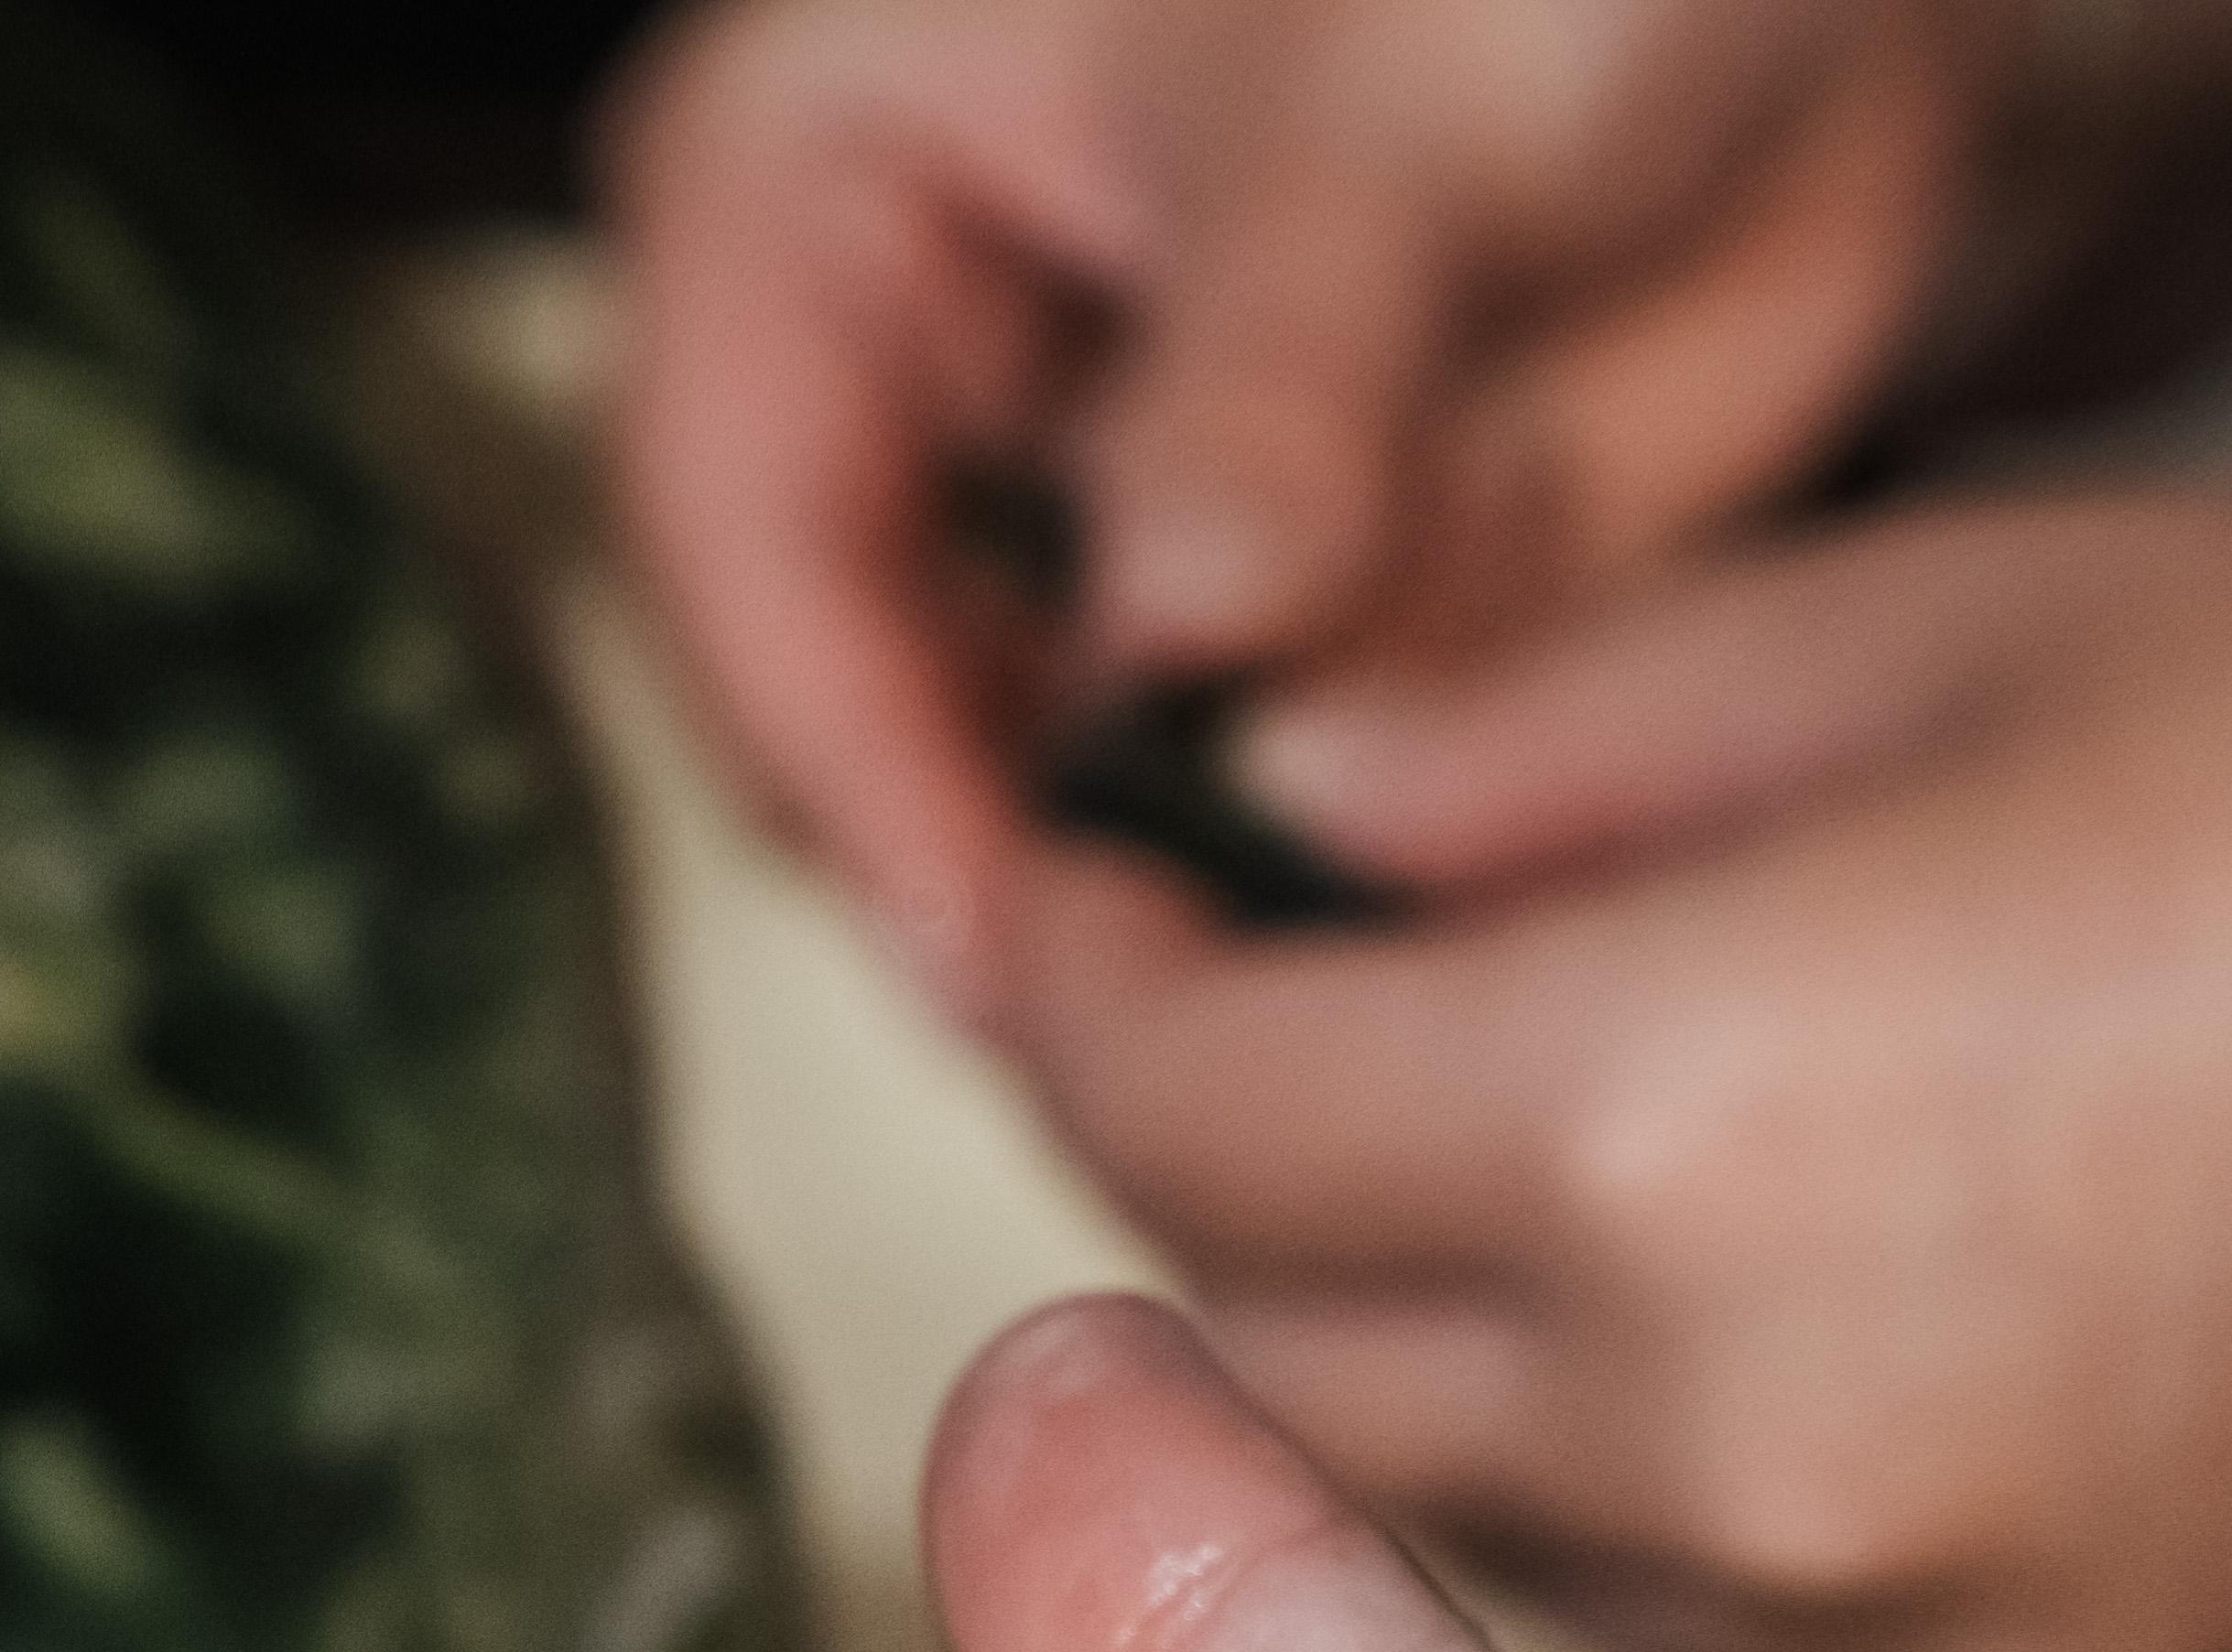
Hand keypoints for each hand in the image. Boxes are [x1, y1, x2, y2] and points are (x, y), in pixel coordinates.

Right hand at [612, 0, 2003, 1009]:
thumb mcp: (1399, 107)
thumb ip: (1281, 375)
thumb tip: (1184, 626)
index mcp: (802, 191)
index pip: (743, 535)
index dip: (857, 758)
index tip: (1005, 939)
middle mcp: (896, 383)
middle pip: (870, 710)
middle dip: (1056, 830)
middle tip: (1207, 965)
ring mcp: (1064, 525)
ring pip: (1068, 788)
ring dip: (1243, 808)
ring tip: (1418, 721)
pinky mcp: (1227, 630)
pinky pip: (1252, 799)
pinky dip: (1373, 796)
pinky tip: (1488, 700)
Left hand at [1004, 493, 2231, 1651]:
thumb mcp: (1979, 619)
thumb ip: (1555, 730)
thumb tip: (1289, 803)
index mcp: (1672, 1118)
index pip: (1173, 1109)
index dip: (1081, 988)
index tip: (1090, 909)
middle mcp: (1726, 1416)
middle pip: (1250, 1345)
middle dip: (1192, 1174)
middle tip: (1231, 1013)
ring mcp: (1868, 1594)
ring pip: (1426, 1505)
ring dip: (1374, 1339)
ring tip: (1459, 1146)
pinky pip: (1650, 1601)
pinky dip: (1579, 1466)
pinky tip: (1677, 1314)